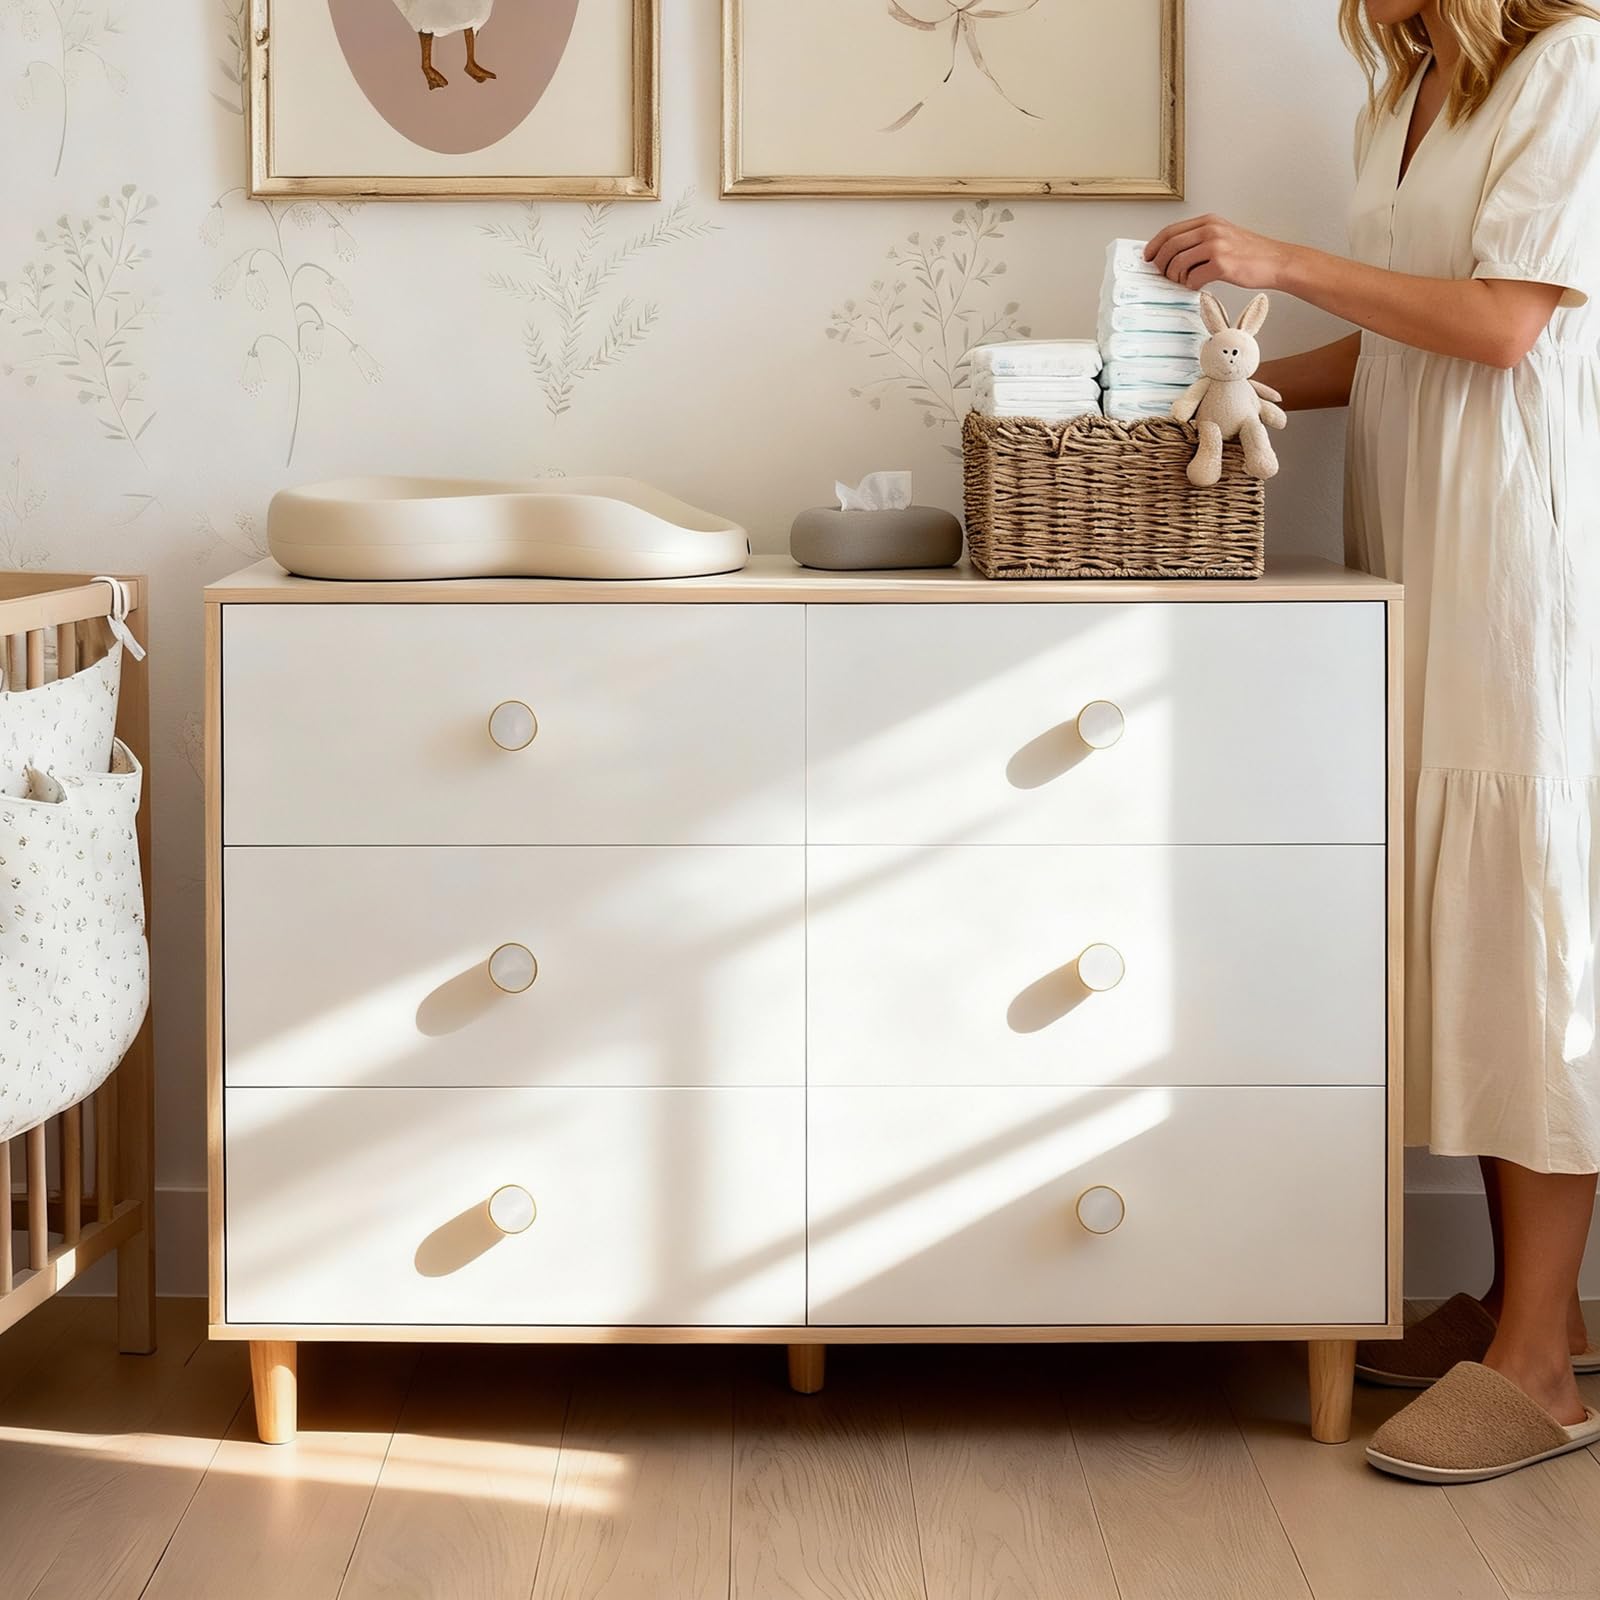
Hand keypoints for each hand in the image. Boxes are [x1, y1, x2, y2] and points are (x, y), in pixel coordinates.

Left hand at [1144, 216, 1296, 290]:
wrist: (1276, 261)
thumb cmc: (1250, 253)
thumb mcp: (1223, 235)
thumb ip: (1200, 240)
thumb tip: (1172, 254)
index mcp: (1208, 222)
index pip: (1170, 231)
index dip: (1154, 246)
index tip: (1148, 257)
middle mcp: (1210, 230)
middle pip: (1170, 247)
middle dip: (1161, 265)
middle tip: (1163, 275)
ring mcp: (1216, 246)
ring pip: (1178, 264)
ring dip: (1176, 278)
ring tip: (1184, 282)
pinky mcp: (1221, 264)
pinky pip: (1193, 279)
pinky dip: (1191, 286)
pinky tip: (1199, 285)